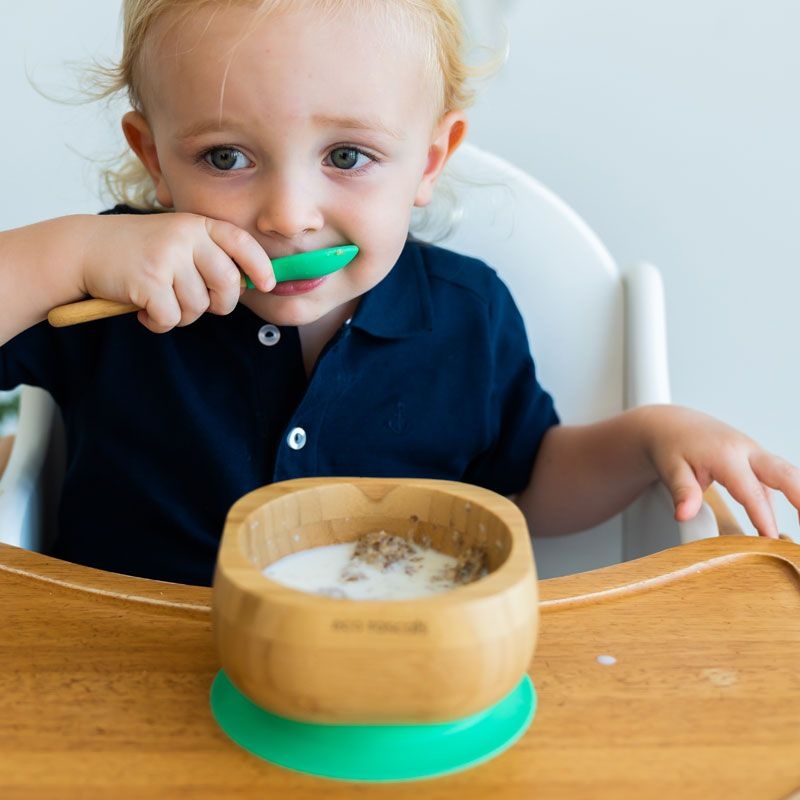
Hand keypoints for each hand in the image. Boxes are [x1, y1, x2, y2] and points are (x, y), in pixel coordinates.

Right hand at [81, 212, 274, 332]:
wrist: (85, 248)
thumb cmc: (139, 251)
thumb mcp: (177, 241)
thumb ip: (209, 256)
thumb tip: (247, 286)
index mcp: (197, 224)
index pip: (241, 242)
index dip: (260, 266)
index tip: (268, 284)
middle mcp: (185, 236)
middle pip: (228, 285)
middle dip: (218, 305)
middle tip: (196, 304)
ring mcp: (166, 256)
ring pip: (198, 306)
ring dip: (181, 314)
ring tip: (159, 299)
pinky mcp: (148, 280)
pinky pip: (171, 318)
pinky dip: (158, 323)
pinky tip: (143, 309)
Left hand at [641, 405, 799, 537]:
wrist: (671, 424)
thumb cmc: (671, 445)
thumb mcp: (670, 468)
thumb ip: (682, 492)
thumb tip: (683, 515)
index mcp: (726, 454)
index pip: (750, 491)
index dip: (763, 517)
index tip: (771, 540)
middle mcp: (747, 450)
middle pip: (787, 474)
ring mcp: (755, 454)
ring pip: (787, 476)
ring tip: (798, 534)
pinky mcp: (757, 459)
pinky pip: (778, 479)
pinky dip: (790, 496)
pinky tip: (789, 520)